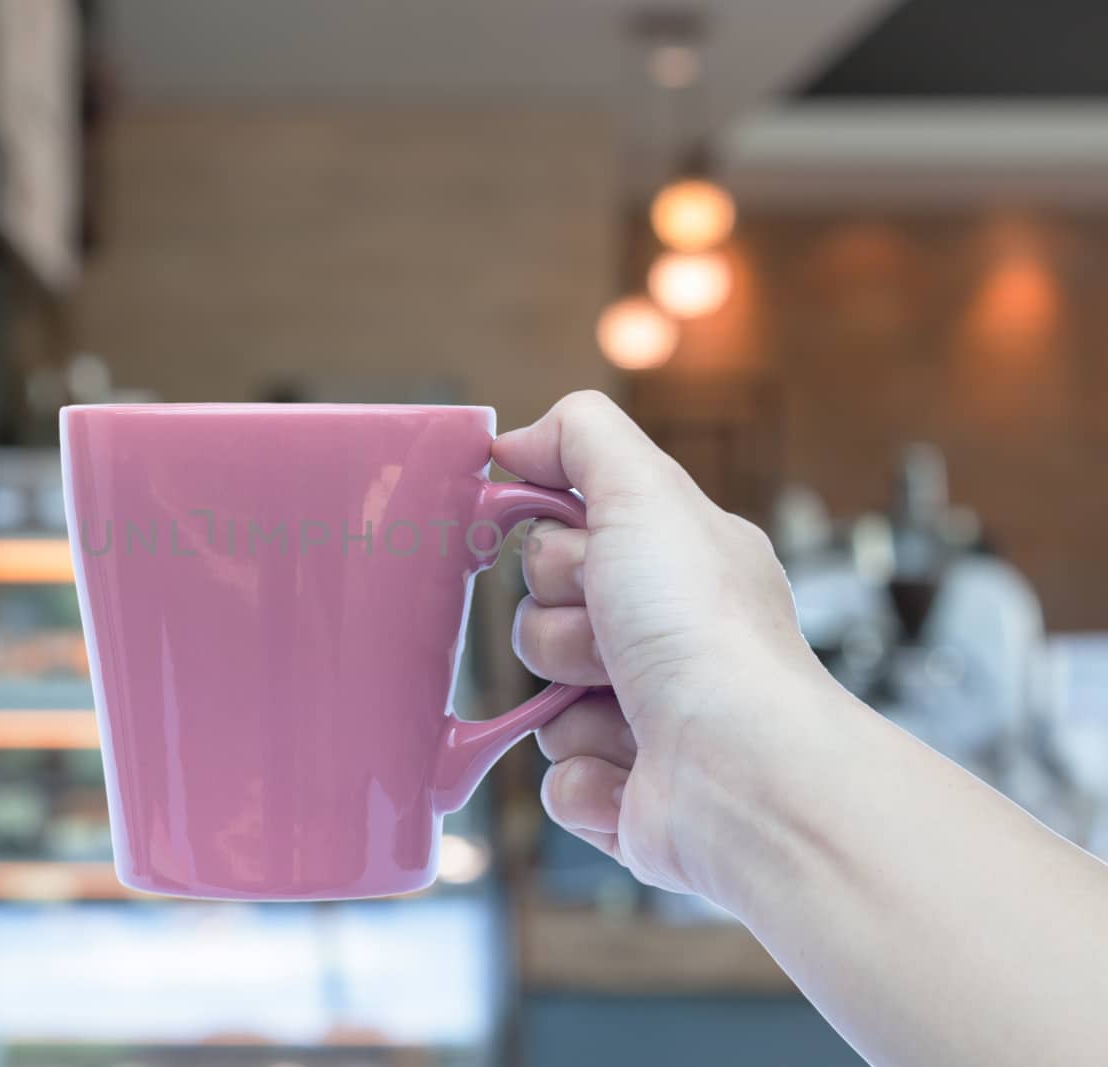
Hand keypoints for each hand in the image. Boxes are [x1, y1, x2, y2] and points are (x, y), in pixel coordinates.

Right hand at [495, 392, 830, 896]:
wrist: (741, 769)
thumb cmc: (704, 631)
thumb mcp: (645, 494)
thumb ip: (581, 436)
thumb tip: (516, 441)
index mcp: (676, 568)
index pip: (564, 541)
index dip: (557, 550)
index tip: (586, 559)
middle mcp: (667, 640)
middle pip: (540, 619)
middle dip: (562, 630)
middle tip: (614, 641)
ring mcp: (647, 721)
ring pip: (541, 703)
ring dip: (570, 708)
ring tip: (630, 713)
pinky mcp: (629, 794)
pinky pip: (556, 777)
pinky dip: (585, 776)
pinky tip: (632, 769)